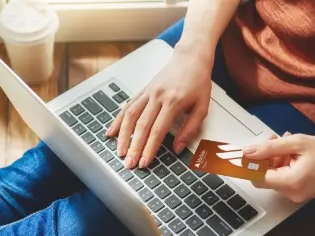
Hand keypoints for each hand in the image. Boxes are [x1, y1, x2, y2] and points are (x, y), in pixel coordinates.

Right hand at [107, 46, 212, 168]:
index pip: (158, 131)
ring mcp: (148, 92)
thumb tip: (177, 148)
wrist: (191, 58)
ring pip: (130, 116)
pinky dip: (118, 119)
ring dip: (123, 136)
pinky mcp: (143, 90)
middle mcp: (157, 97)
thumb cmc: (198, 81)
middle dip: (134, 147)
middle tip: (129, 163)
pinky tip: (112, 131)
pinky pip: (128, 106)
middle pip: (141, 126)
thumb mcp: (202, 107)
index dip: (149, 149)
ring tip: (119, 151)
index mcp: (173, 102)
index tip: (144, 162)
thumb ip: (190, 129)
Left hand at [243, 133, 314, 202]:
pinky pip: (284, 177)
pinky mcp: (300, 191)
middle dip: (266, 156)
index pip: (257, 178)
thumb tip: (248, 152)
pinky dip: (284, 164)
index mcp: (290, 182)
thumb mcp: (296, 143)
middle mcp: (291, 192)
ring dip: (275, 157)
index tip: (244, 154)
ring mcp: (296, 194)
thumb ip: (269, 147)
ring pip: (274, 175)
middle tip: (273, 139)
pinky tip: (292, 152)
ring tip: (286, 143)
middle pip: (265, 175)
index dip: (249, 166)